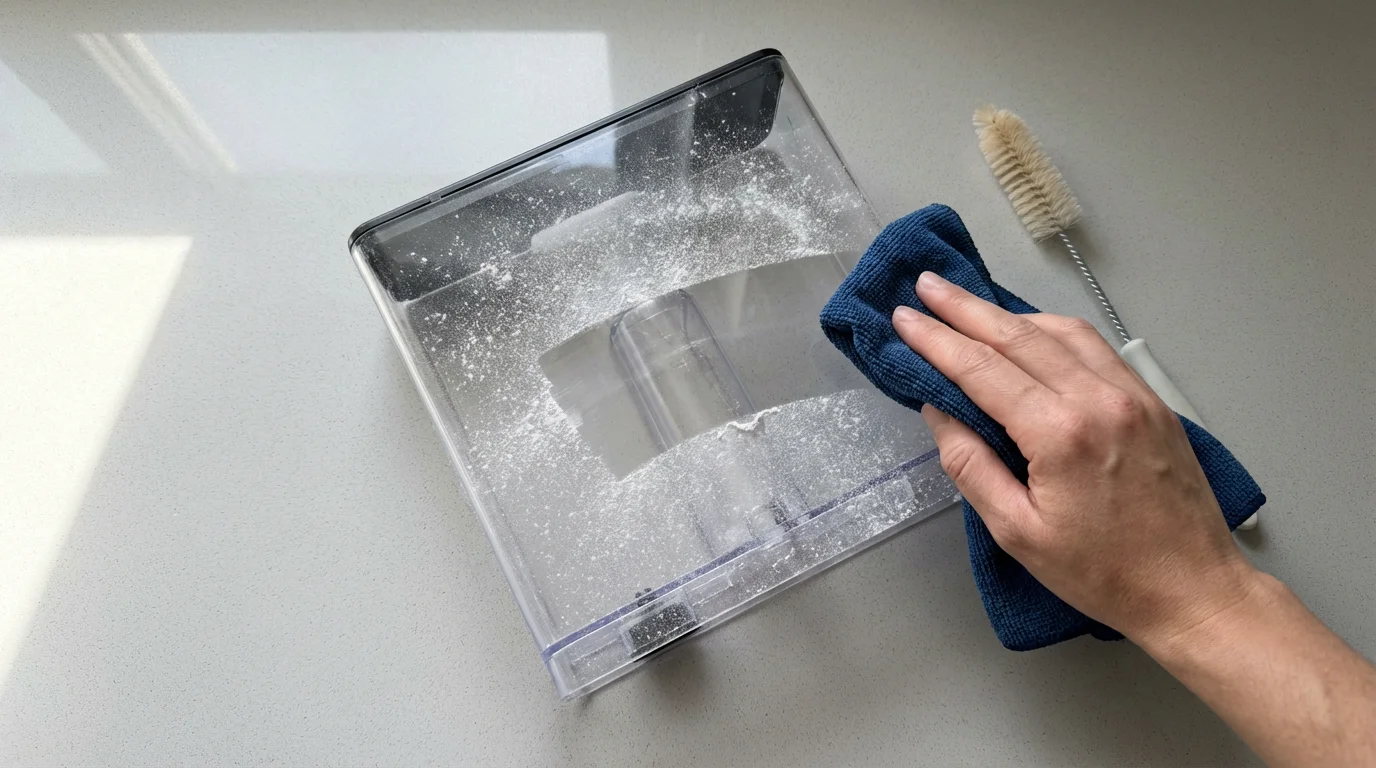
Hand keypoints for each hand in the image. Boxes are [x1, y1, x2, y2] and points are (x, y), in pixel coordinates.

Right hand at [892, 271, 1256, 646]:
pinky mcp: (1152, 401)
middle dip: (965, 309)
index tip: (903, 318)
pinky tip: (1030, 330)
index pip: (983, 370)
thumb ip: (971, 466)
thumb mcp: (1017, 532)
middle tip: (925, 285)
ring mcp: (1131, 394)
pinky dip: (1053, 329)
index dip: (937, 341)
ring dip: (1009, 313)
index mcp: (1060, 434)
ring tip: (968, 305)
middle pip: (1018, 336)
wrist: (1194, 589)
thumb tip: (940, 411)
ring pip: (1060, 331)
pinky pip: (1094, 347)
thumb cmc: (1101, 574)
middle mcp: (1098, 399)